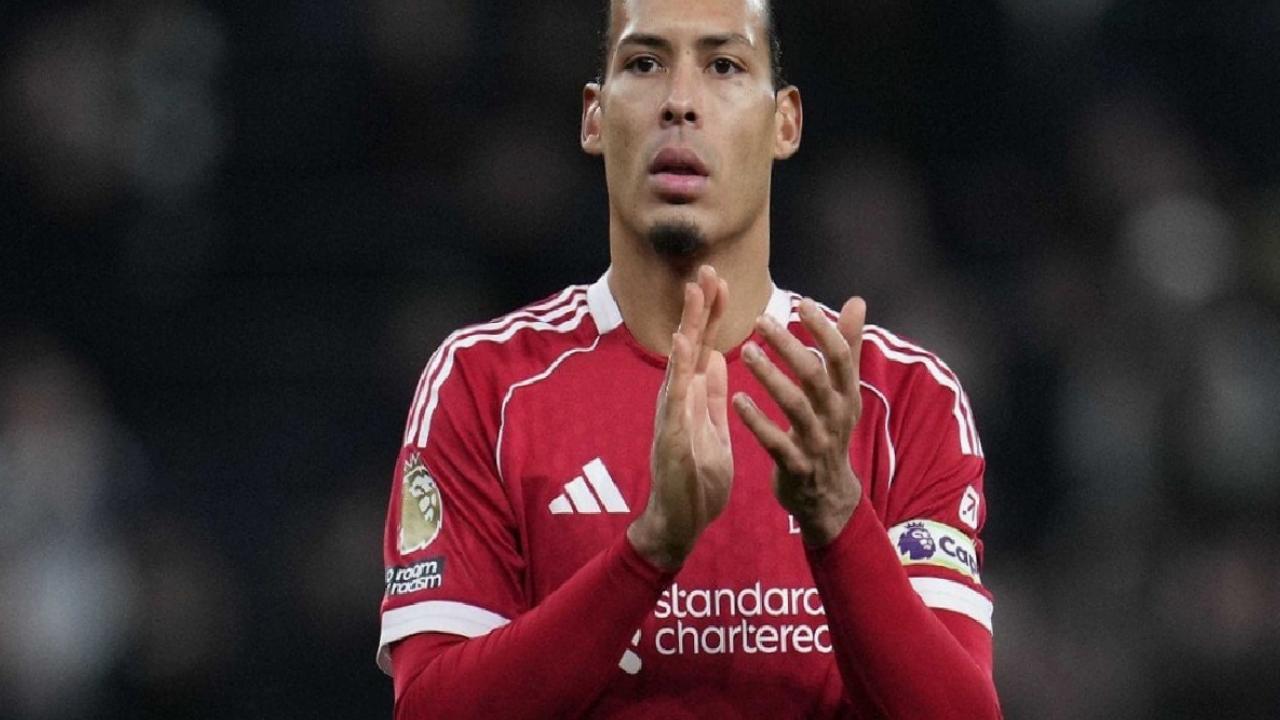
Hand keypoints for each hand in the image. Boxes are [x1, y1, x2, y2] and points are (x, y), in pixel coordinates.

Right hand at [628, 266, 733, 570]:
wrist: (681, 522)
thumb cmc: (697, 478)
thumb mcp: (713, 428)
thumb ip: (713, 396)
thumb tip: (717, 360)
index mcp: (694, 396)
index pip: (703, 345)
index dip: (711, 313)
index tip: (721, 280)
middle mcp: (678, 398)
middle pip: (689, 344)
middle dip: (698, 306)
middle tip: (707, 269)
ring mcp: (673, 414)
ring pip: (680, 362)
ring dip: (687, 326)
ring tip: (695, 295)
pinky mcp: (673, 435)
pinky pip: (677, 398)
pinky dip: (682, 369)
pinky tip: (687, 347)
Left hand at [732, 297, 866, 546]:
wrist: (828, 496)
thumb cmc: (830, 431)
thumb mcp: (844, 392)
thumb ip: (847, 347)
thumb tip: (857, 302)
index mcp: (847, 396)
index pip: (841, 357)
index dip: (824, 330)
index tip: (801, 303)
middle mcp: (836, 417)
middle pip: (815, 376)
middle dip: (789, 346)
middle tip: (761, 320)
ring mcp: (817, 443)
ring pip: (795, 405)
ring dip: (769, 377)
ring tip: (745, 352)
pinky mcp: (795, 466)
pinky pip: (775, 442)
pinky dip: (757, 421)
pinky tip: (737, 400)